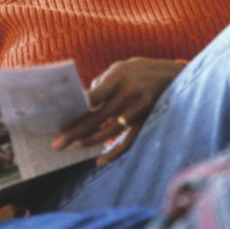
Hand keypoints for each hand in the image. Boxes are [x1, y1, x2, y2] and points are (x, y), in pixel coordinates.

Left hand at [52, 57, 183, 164]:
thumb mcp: (120, 67)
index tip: (59, 120)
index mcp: (118, 78)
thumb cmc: (140, 69)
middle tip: (56, 145)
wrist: (173, 74)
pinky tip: (100, 161)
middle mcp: (128, 94)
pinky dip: (114, 153)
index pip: (92, 97)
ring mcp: (139, 110)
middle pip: (96, 118)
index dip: (75, 111)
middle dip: (74, 132)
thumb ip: (101, 84)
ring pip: (110, 132)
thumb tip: (82, 102)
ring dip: (90, 141)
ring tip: (73, 145)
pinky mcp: (147, 121)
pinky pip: (129, 141)